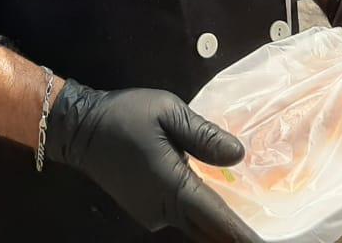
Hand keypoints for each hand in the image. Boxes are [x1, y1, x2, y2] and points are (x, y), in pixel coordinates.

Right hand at [45, 82, 260, 242]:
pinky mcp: (145, 209)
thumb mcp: (169, 112)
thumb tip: (238, 155)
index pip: (218, 219)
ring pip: (194, 225)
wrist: (79, 128)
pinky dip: (200, 216)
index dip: (243, 236)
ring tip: (245, 226)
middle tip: (262, 239)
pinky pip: (181, 217)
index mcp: (173, 186)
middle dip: (234, 236)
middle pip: (208, 231)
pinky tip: (215, 209)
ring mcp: (152, 213)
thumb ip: (205, 135)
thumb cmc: (125, 115)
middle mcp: (163, 209)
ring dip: (218, 226)